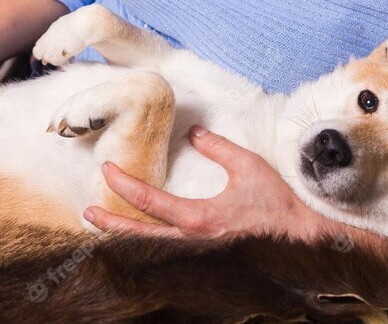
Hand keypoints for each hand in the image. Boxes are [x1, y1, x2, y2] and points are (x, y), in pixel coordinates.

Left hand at [83, 125, 323, 240]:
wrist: (299, 240)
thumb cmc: (275, 205)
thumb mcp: (247, 167)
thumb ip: (218, 147)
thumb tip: (196, 132)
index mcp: (198, 219)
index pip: (149, 202)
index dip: (123, 184)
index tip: (106, 169)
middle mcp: (191, 241)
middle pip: (139, 234)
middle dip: (110, 223)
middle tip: (87, 212)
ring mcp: (197, 253)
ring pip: (150, 247)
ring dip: (125, 236)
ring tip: (103, 226)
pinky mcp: (204, 255)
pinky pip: (166, 251)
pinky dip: (146, 244)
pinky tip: (137, 238)